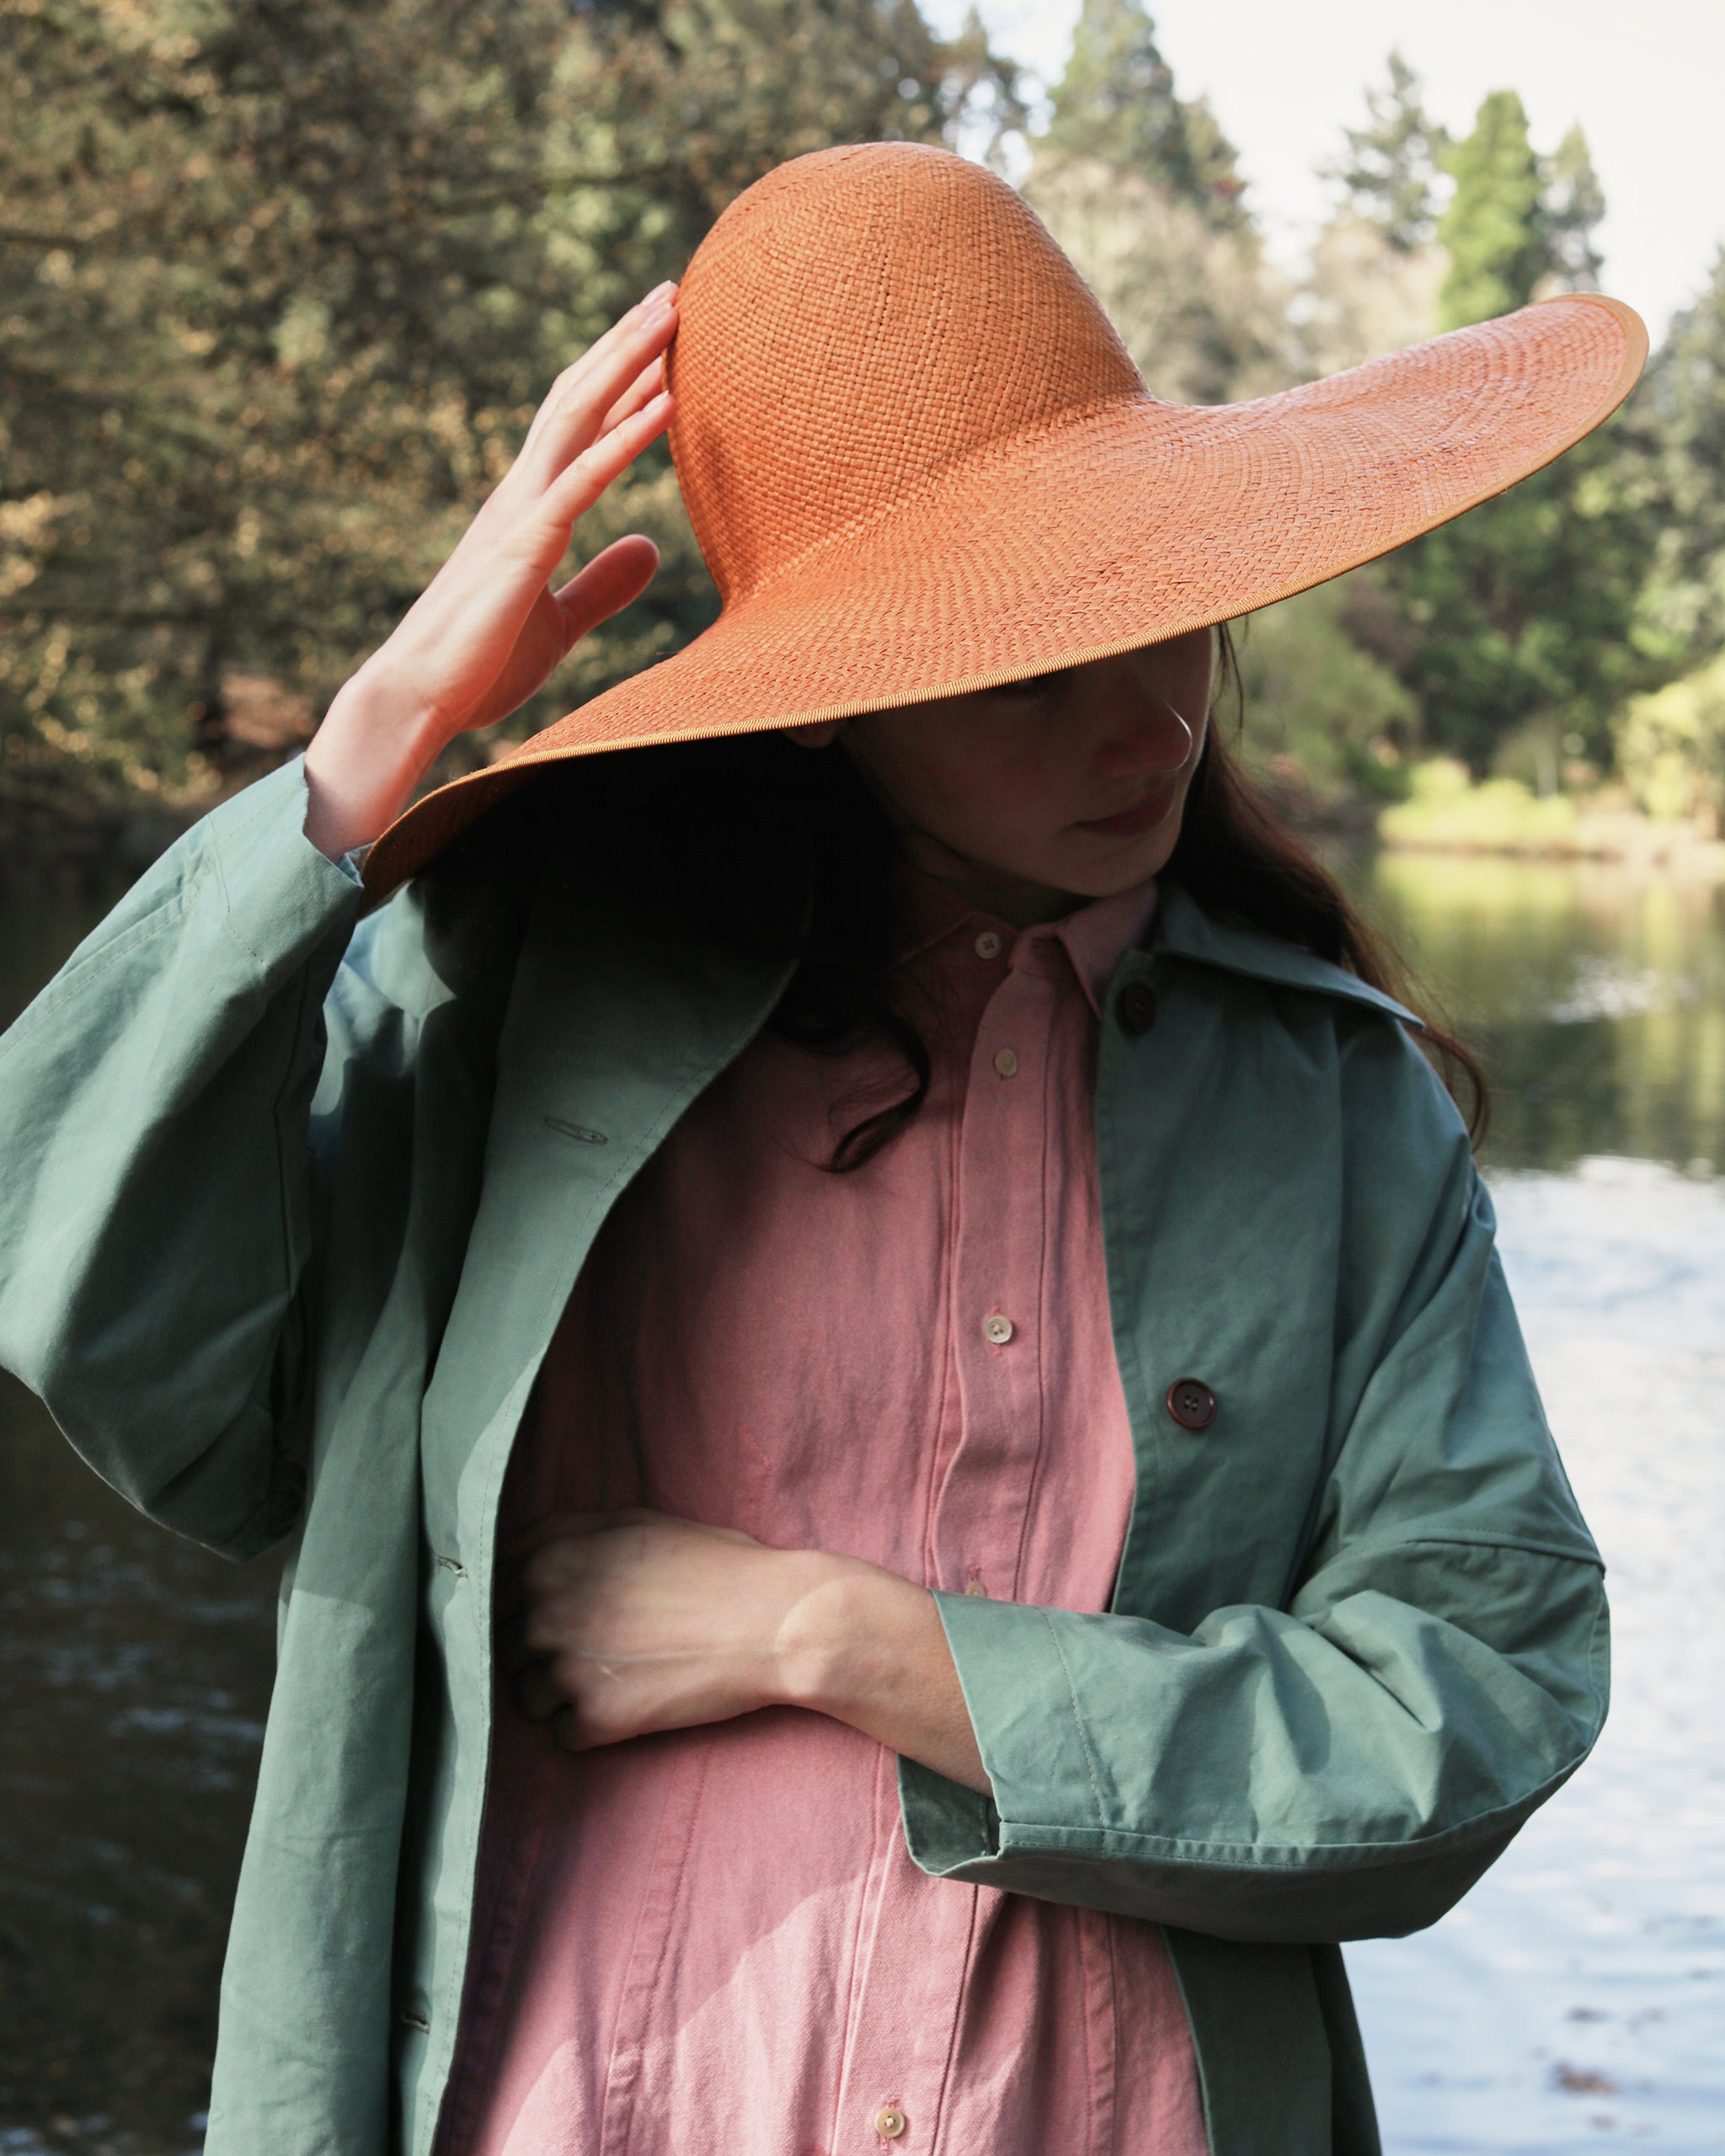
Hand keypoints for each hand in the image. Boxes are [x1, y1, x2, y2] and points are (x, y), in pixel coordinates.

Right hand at [303, 285, 680, 859]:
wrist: (417, 699)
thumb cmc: (479, 666)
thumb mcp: (561, 621)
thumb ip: (605, 583)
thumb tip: (653, 547)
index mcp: (529, 510)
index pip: (581, 428)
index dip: (622, 381)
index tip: (662, 340)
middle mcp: (522, 494)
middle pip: (579, 399)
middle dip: (625, 344)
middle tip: (670, 293)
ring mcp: (520, 513)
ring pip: (578, 416)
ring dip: (628, 363)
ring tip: (671, 314)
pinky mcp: (525, 545)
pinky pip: (584, 479)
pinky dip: (627, 438)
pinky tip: (668, 404)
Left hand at [502, 1509, 989, 1792]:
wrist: (772, 1620)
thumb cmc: (712, 1565)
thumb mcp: (633, 1524)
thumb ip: (566, 1537)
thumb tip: (519, 1558)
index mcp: (547, 1554)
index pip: (491, 1588)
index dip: (519, 1605)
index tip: (548, 1616)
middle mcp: (542, 1606)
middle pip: (505, 1645)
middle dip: (539, 1652)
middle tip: (595, 1651)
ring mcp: (563, 1664)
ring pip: (526, 1696)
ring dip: (560, 1695)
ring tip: (616, 1678)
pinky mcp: (592, 1717)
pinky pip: (560, 1734)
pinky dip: (588, 1729)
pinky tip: (629, 1706)